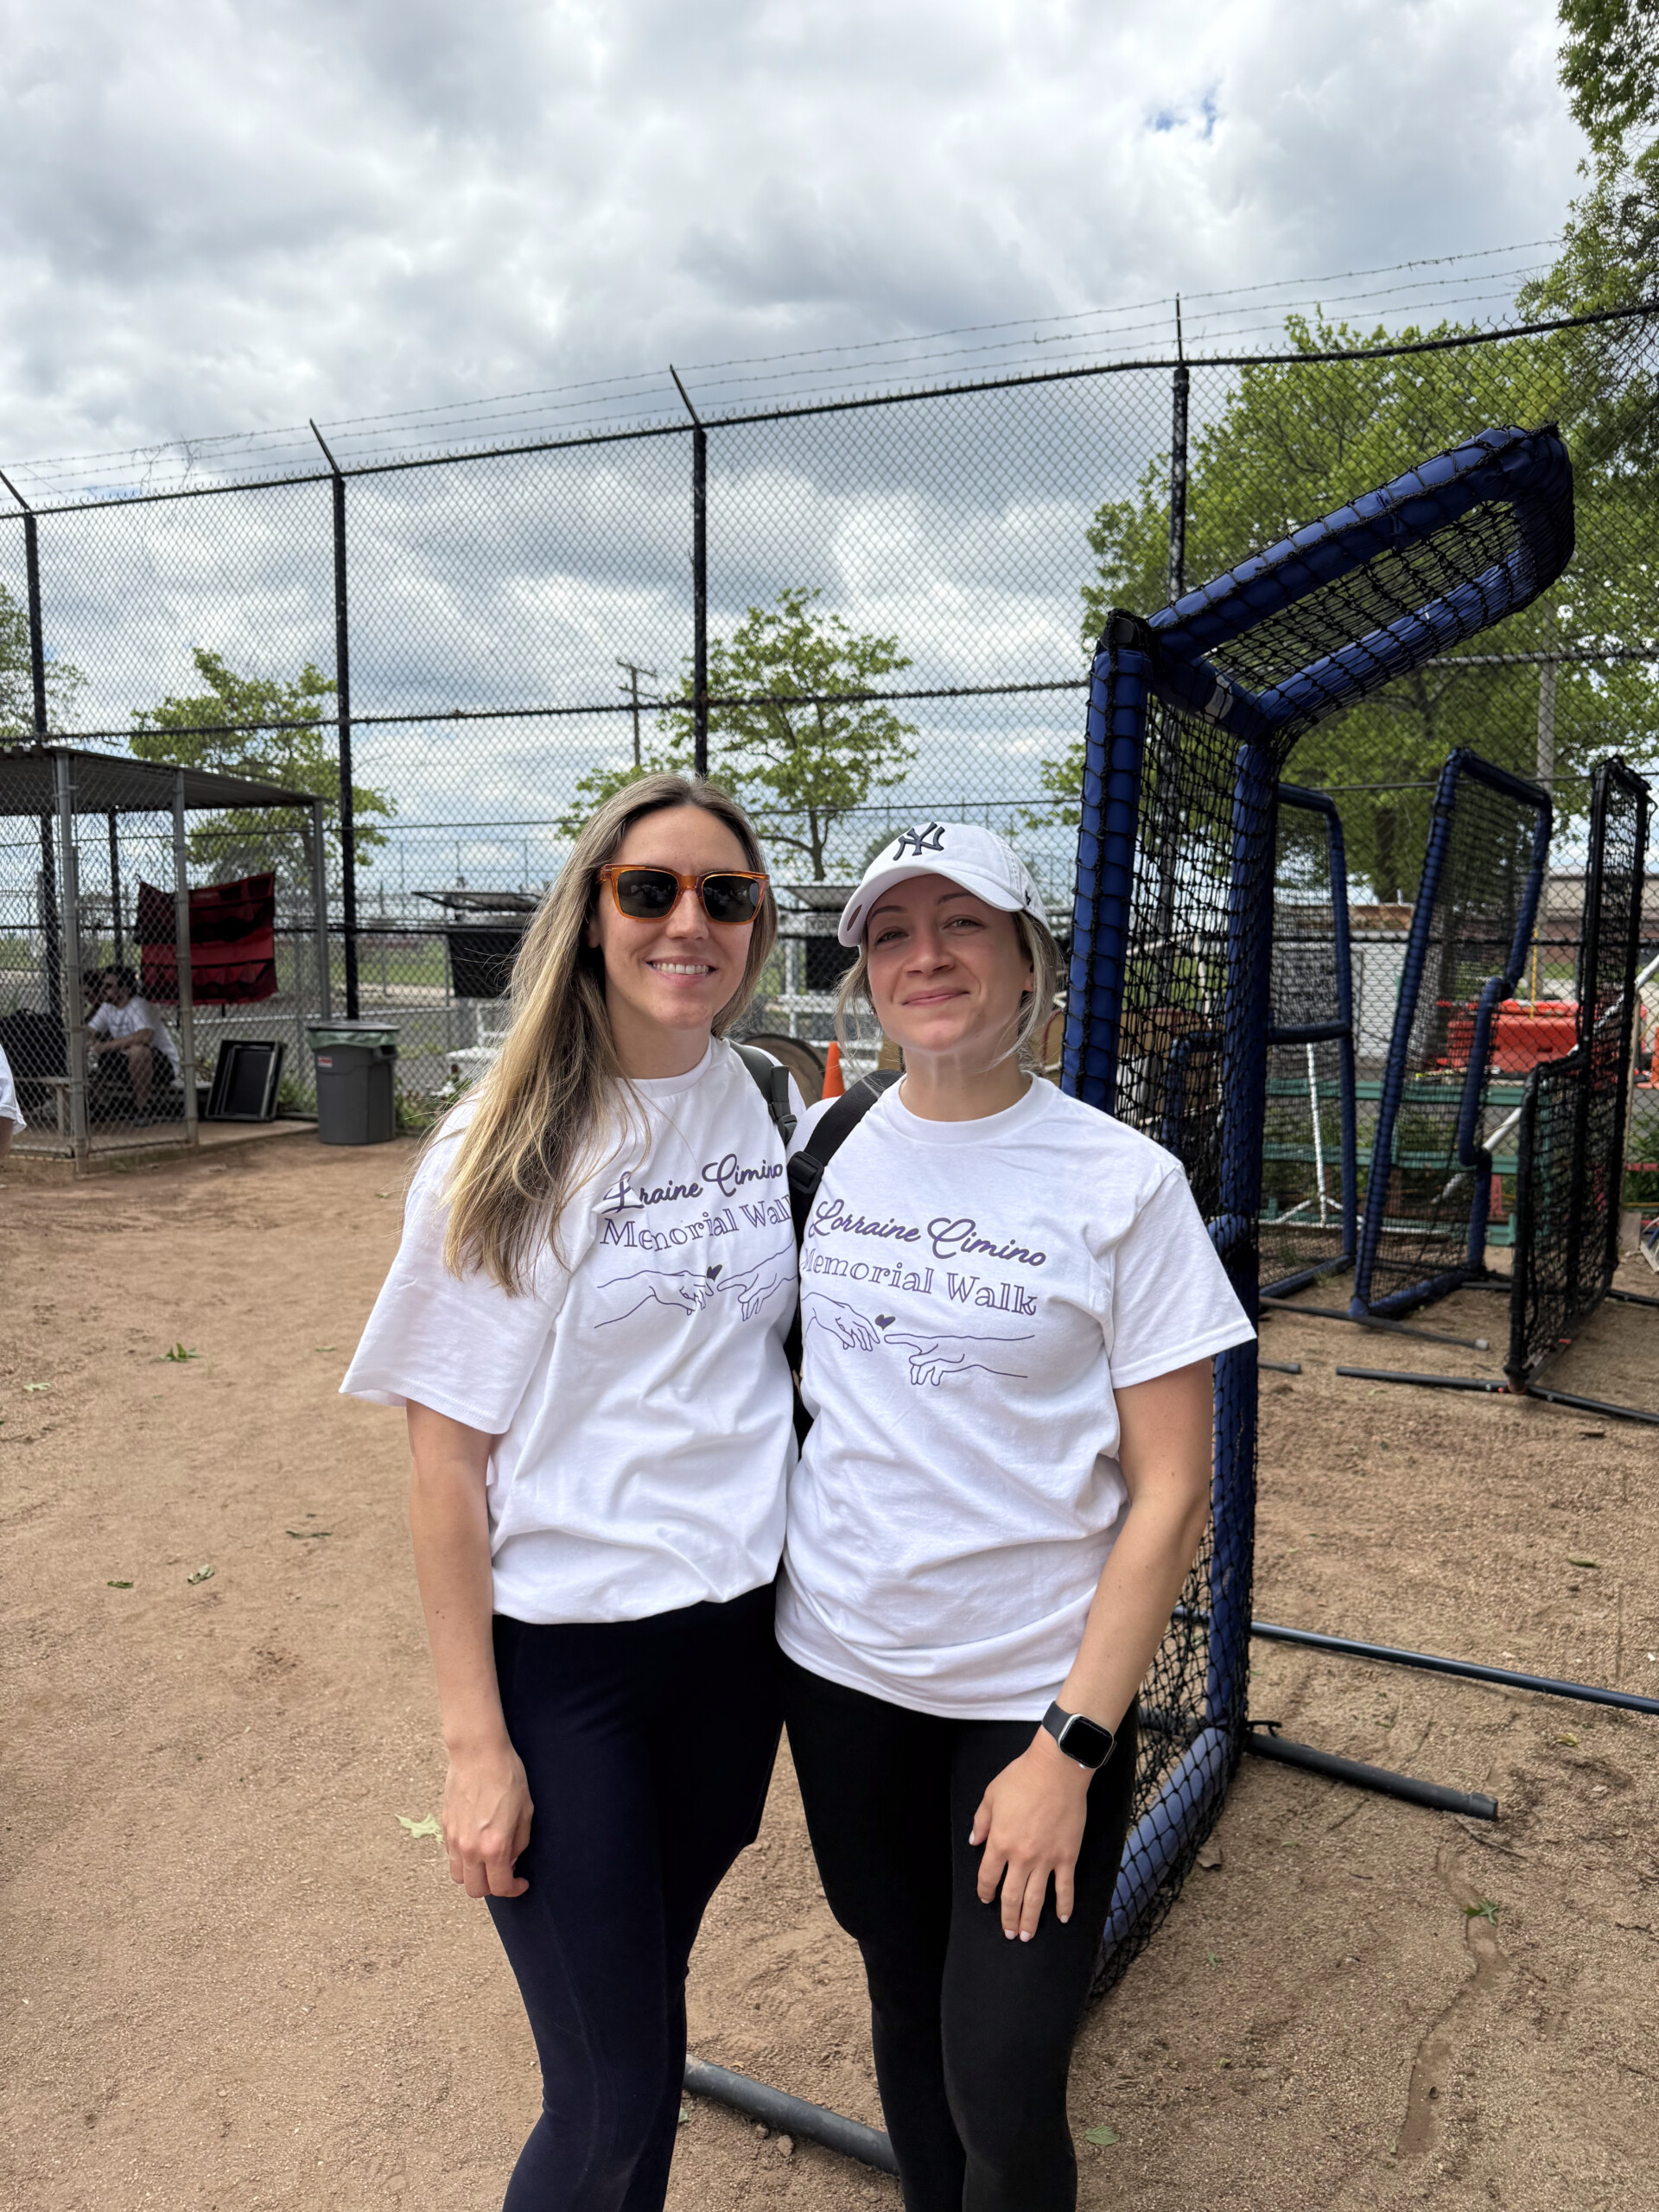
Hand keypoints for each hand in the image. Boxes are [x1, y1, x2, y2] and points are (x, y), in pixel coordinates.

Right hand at [440, 1738, 533, 1899]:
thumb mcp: (525, 1811)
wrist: (478, 1753)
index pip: (500, 1887)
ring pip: (458, 1876)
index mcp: (494, 1847)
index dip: (514, 1889)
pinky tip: (476, 1843)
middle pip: (475, 1890)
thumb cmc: (506, 1776)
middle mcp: (470, 1848)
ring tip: (487, 1860)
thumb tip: (511, 1859)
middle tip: (505, 1872)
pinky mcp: (445, 1826)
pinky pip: (451, 1855)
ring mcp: (454, 1839)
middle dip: (493, 1887)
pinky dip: (462, 1858)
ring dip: (474, 1875)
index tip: (521, 1883)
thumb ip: (519, 1843)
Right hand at [723, 1256, 787, 1319]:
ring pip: (750, 1301)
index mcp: (746, 1280)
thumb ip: (750, 1293)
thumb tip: (740, 1301)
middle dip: (739, 1306)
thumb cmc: (768, 1273)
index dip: (725, 1285)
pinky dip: (755, 1306)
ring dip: (748, 1309)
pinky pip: (757, 1301)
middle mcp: (749, 1286)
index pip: (733, 1282)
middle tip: (732, 1314)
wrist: (780, 1270)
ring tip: (745, 1318)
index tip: (717, 1288)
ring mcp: (756, 1289)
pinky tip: (754, 1311)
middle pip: (742, 1297)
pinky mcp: (762, 1292)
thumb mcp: (759, 1284)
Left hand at [808, 1297, 879, 1349]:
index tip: (877, 1341)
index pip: (864, 1324)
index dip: (872, 1333)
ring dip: (858, 1339)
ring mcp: (845, 1318)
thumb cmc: (822, 1312)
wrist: (813, 1303)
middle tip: (869, 1349)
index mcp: (849, 1314)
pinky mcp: (840, 1320)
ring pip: (855, 1329)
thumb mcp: (832, 1325)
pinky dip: (848, 1337)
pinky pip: (847, 1330)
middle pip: (861, 1328)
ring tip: (862, 1348)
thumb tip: (853, 1344)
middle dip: (866, 1338)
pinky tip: (847, 1346)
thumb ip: (843, 1335)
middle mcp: (849, 1315)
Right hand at [886, 1333, 968, 1386]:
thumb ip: (925, 1359)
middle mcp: (929, 1350)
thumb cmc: (955, 1350)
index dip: (897, 1339)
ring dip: (921, 1375)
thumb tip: (911, 1361)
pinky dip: (932, 1377)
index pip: (908, 1339)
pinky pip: (934, 1371)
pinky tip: (934, 1382)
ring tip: (919, 1383)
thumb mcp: (939, 1355)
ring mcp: (935, 1357)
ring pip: (924, 1367)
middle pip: (916, 1360)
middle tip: (914, 1381)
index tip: (886, 1338)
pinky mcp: (942, 1363)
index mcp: (927, 1344)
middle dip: (914, 1370)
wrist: (970, 1352)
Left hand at [969, 1730, 1091, 1939]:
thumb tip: (975, 1842)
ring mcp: (1046, 1860)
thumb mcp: (991, 1795)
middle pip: (1011, 1896)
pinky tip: (1061, 1918)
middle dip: (1008, 1918)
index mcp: (1000, 1843)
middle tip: (1009, 1934)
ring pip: (1036, 1898)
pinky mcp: (1067, 1856)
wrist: (1056, 1770)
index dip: (984, 1892)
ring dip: (1030, 1920)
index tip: (986, 1900)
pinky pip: (1065, 1887)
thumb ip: (981, 1822)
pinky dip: (1064, 1905)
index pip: (988, 1877)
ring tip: (1026, 1936)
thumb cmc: (1021, 1778)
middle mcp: (1021, 1857)